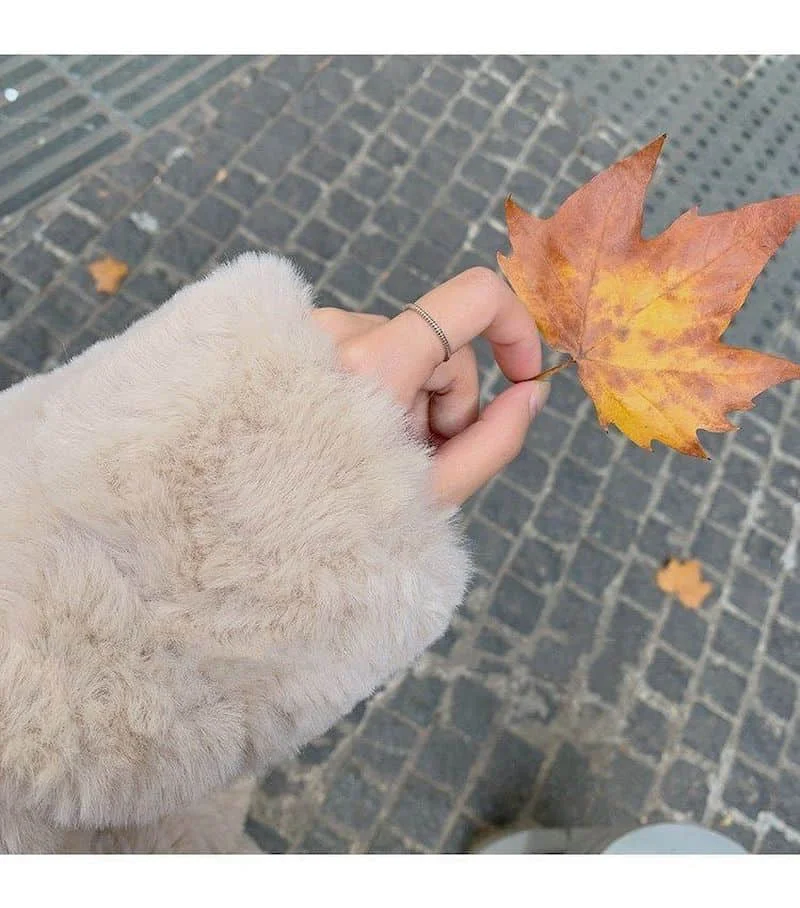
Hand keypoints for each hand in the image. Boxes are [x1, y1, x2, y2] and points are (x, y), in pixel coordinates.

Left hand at [312, 267, 548, 506]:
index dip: (515, 327)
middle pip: (439, 341)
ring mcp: (307, 331)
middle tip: (420, 456)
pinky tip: (351, 435)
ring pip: (401, 345)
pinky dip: (376, 388)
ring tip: (377, 454)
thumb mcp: (432, 492)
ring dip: (409, 397)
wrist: (237, 533)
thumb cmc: (333, 523)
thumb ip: (497, 438)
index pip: (472, 298)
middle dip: (447, 399)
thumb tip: (533, 392)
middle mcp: (334, 333)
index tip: (523, 374)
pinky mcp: (291, 338)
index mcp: (371, 367)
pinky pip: (363, 347)